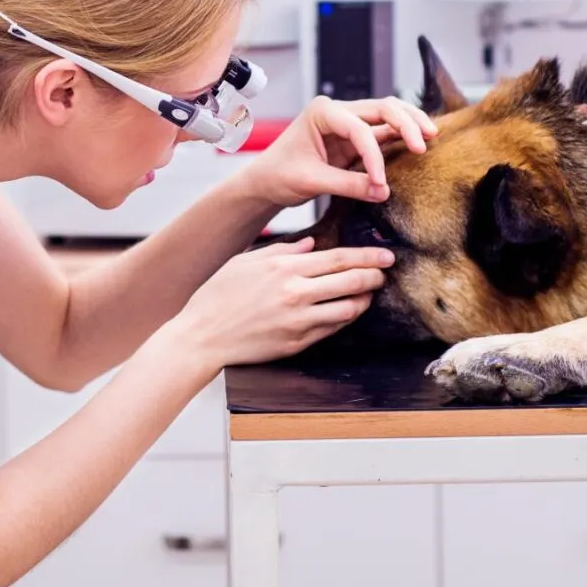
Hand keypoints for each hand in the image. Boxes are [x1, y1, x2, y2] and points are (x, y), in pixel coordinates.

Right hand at [165, 236, 392, 370]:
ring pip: (348, 308)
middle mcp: (296, 293)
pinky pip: (332, 329)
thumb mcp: (246, 261)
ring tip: (369, 293)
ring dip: (365, 299)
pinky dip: (345, 318)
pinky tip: (348, 311)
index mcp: (284, 267)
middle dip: (375, 275)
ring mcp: (299, 321)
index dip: (367, 256)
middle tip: (385, 271)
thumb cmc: (218, 296)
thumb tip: (310, 244)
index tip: (385, 255)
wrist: (202, 336)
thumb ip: (282, 250)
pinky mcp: (297, 343)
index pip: (339, 258)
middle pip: (352, 281)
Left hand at [239, 96, 437, 208]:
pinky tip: (419, 143)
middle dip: (406, 123)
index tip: (380, 182)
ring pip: (387, 114)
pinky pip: (383, 132)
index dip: (374, 156)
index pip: (359, 129)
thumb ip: (348, 185)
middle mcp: (337, 110)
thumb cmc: (279, 175)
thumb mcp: (312, 182)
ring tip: (431, 136)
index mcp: (322, 112)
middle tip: (426, 143)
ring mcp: (347, 121)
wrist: (265, 182)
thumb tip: (383, 192)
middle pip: (382, 107)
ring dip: (409, 124)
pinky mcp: (354, 137)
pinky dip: (401, 137)